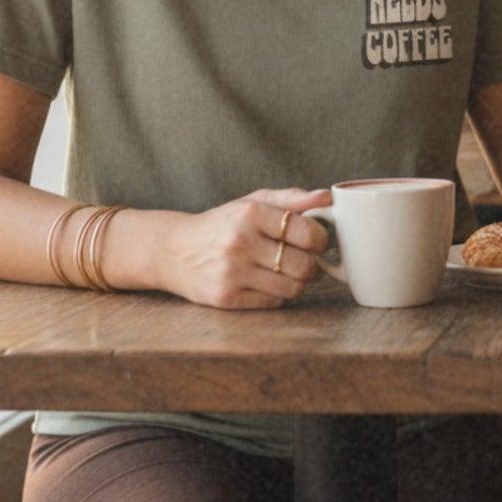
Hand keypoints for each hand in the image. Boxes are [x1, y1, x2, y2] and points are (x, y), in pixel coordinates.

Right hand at [164, 187, 331, 308]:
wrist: (174, 250)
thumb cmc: (223, 224)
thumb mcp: (253, 202)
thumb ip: (292, 199)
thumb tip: (327, 198)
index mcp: (250, 213)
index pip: (308, 232)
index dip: (321, 239)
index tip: (317, 241)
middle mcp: (240, 242)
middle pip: (304, 265)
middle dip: (312, 264)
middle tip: (304, 258)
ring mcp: (231, 273)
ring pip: (293, 287)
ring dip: (298, 281)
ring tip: (287, 271)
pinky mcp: (226, 298)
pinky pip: (274, 302)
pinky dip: (279, 294)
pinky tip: (267, 282)